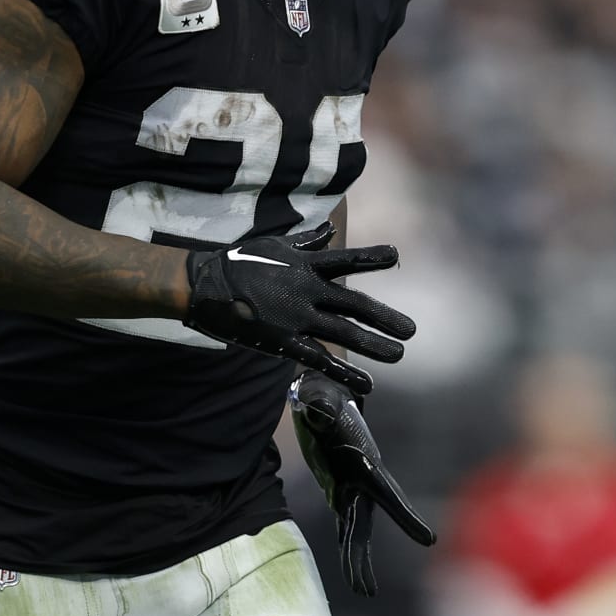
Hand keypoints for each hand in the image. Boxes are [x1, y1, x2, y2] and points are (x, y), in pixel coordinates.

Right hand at [184, 222, 413, 393]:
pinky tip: (367, 385)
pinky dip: (344, 373)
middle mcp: (306, 290)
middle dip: (384, 316)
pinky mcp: (282, 341)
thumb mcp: (275, 244)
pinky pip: (319, 358)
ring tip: (398, 354)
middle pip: (354, 304)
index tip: (397, 255)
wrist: (203, 285)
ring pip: (343, 332)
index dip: (371, 258)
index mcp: (305, 265)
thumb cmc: (240, 261)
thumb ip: (306, 242)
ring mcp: (295, 317)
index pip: (345, 259)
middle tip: (411, 330)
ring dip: (373, 344)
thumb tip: (330, 230)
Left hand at [290, 370, 436, 594]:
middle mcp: (362, 480)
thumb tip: (315, 409)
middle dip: (364, 558)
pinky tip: (351, 570)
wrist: (323, 396)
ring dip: (356, 561)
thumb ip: (319, 405)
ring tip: (363, 591)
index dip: (407, 519)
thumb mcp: (318, 398)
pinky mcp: (339, 492)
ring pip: (356, 533)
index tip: (429, 541)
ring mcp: (351, 489)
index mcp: (364, 463)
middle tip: (364, 592)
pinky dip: (348, 548)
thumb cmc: (322, 394)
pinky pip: (346, 526)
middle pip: (365, 526)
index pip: (388, 495)